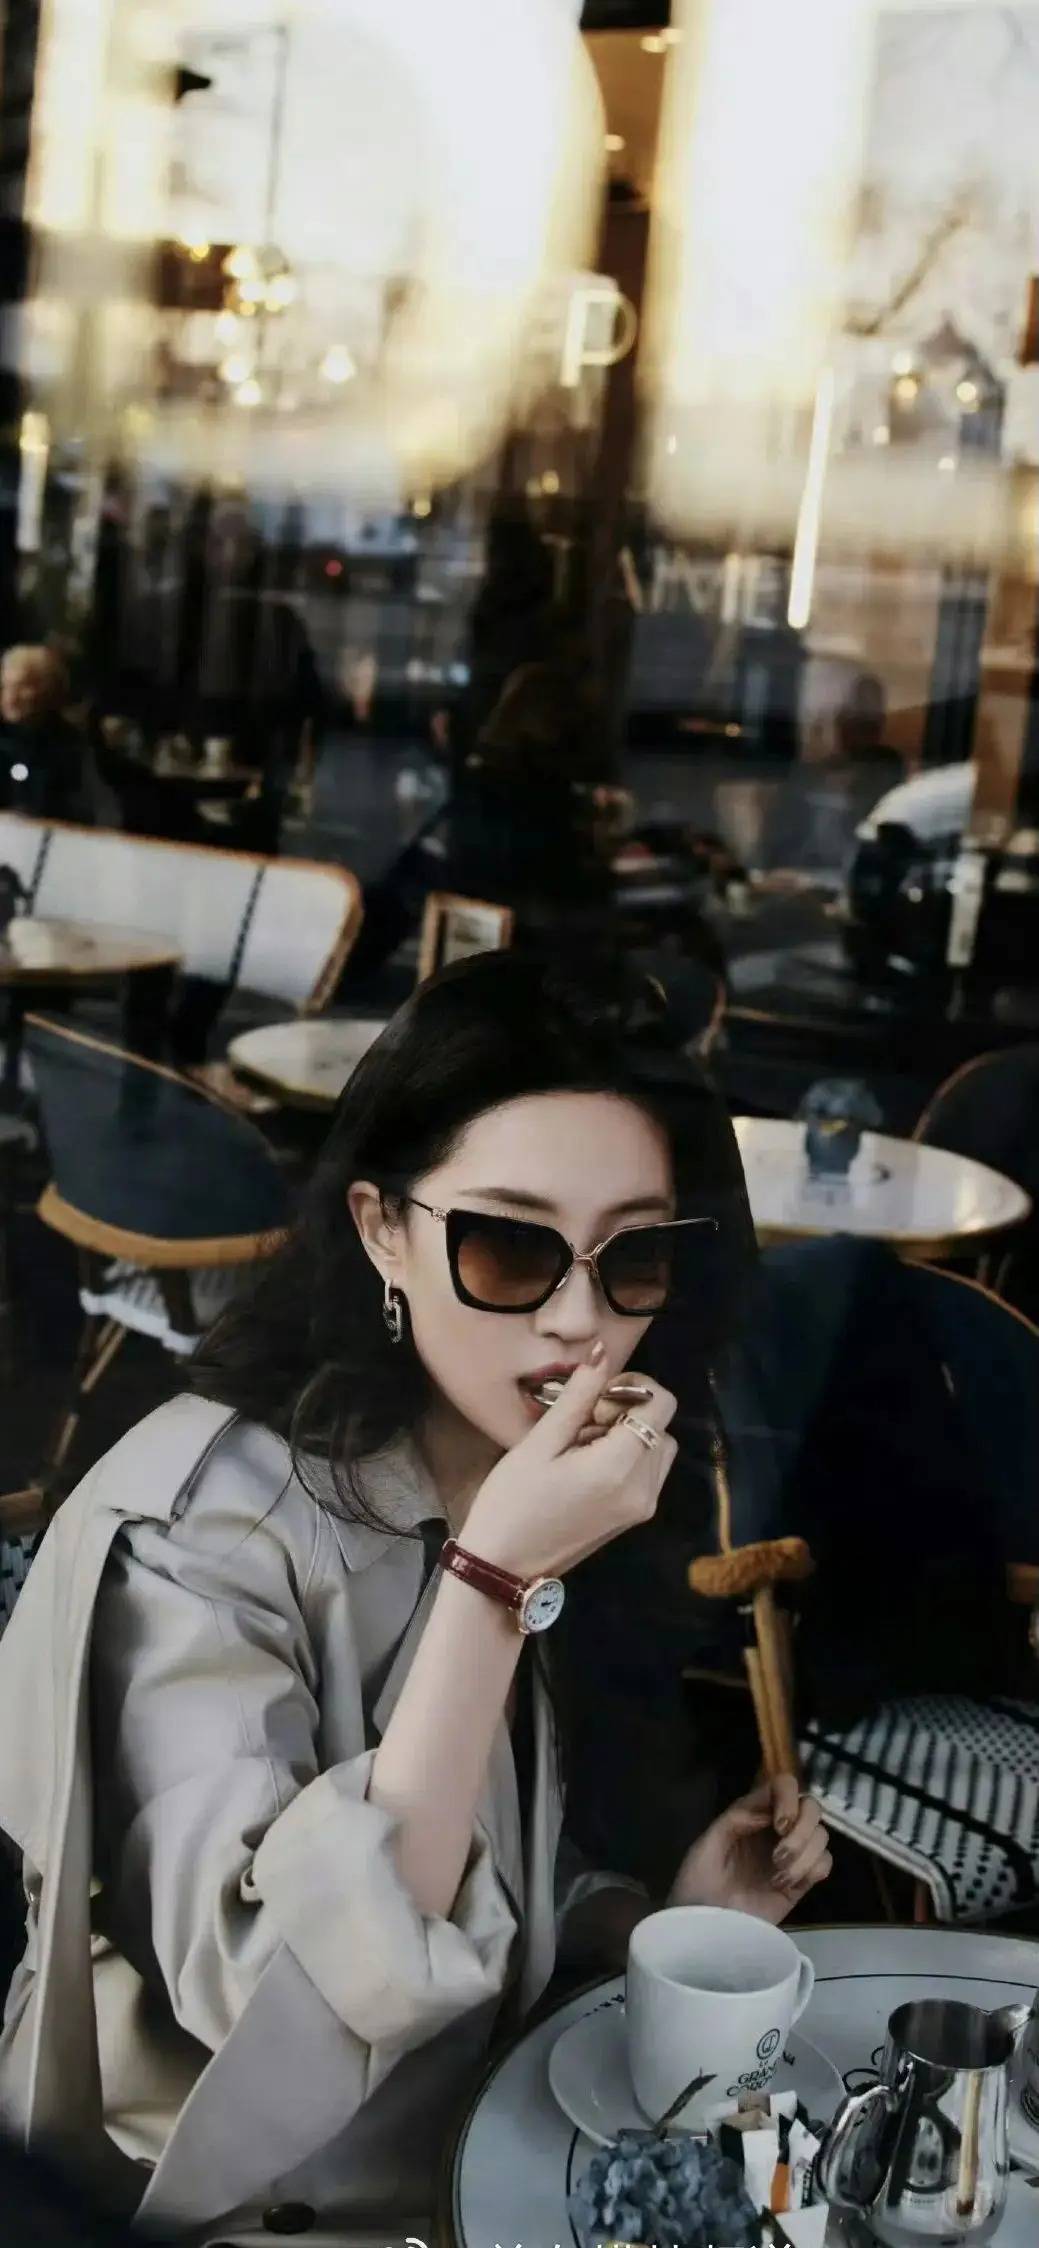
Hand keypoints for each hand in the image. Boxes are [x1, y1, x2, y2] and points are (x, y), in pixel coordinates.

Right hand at [464, 1347, 676, 1582]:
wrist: (503, 1567)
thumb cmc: (511, 1502)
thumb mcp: (539, 1444)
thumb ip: (577, 1396)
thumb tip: (602, 1353)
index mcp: (619, 1467)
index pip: (661, 1404)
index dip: (634, 1387)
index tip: (596, 1396)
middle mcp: (643, 1488)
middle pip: (662, 1425)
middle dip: (628, 1411)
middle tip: (581, 1421)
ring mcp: (643, 1507)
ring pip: (658, 1447)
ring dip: (630, 1434)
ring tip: (582, 1443)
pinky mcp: (634, 1517)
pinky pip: (649, 1471)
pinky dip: (628, 1456)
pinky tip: (588, 1464)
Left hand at [668, 1776, 831, 1925]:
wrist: (705, 1931)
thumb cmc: (697, 1885)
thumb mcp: (706, 1846)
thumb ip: (734, 1820)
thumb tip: (767, 1813)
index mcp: (751, 1814)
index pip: (784, 1786)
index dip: (789, 1798)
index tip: (780, 1824)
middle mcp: (775, 1830)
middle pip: (812, 1808)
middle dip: (802, 1829)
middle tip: (779, 1855)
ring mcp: (791, 1856)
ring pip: (822, 1836)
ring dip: (804, 1854)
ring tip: (779, 1875)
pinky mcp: (801, 1883)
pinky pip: (824, 1864)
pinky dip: (813, 1869)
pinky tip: (788, 1884)